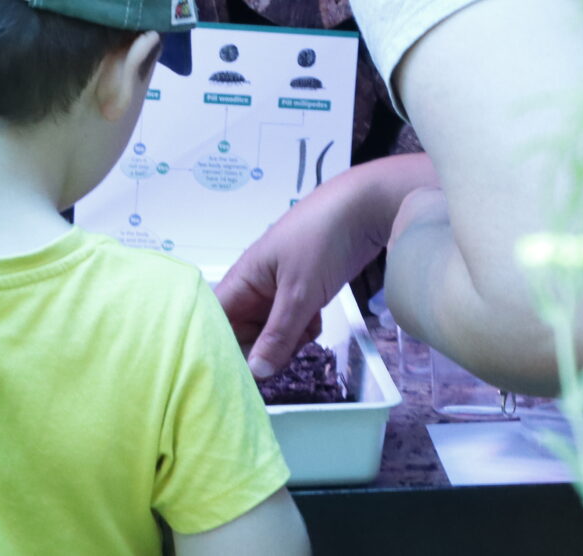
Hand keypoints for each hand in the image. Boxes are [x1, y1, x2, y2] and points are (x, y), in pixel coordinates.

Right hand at [214, 153, 439, 377]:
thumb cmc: (321, 241)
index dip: (221, 346)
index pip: (217, 321)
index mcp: (243, 279)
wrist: (365, 209)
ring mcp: (280, 290)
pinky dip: (303, 328)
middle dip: (263, 347)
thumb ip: (278, 335)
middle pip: (245, 332)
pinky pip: (293, 322)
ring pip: (272, 331)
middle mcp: (255, 287)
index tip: (238, 371)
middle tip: (286, 349)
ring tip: (307, 330)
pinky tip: (318, 321)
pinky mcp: (303, 292)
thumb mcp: (299, 292)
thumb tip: (255, 374)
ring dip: (288, 339)